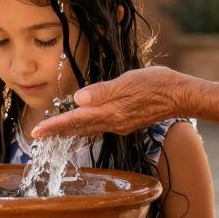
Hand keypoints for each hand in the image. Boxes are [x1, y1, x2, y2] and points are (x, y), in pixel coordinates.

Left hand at [31, 66, 195, 138]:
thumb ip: (103, 91)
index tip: (37, 132)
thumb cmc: (157, 84)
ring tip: (53, 131)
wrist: (181, 96)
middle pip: (78, 129)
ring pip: (88, 129)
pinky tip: (81, 124)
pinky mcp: (126, 122)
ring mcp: (120, 125)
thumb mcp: (129, 82)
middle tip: (37, 135)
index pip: (75, 120)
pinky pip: (99, 127)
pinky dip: (85, 127)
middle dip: (57, 132)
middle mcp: (113, 123)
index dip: (54, 126)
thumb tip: (78, 99)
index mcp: (111, 113)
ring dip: (69, 131)